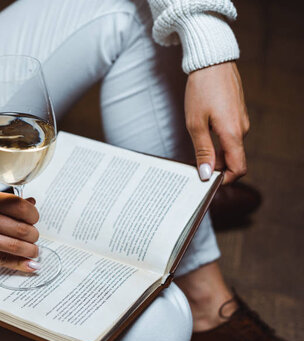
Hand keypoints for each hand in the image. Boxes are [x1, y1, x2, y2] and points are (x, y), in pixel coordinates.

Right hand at [0, 189, 39, 271]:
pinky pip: (2, 261)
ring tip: (32, 251)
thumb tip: (31, 203)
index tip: (33, 219)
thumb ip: (3, 201)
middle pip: (22, 229)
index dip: (33, 215)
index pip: (21, 206)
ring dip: (30, 251)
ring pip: (16, 247)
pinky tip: (29, 266)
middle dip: (33, 235)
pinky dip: (20, 265)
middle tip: (33, 237)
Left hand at [185, 61, 249, 183]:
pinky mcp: (236, 113)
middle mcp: (241, 129)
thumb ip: (202, 150)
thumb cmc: (201, 89)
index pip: (239, 168)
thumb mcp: (195, 123)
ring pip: (230, 147)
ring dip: (215, 154)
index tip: (208, 183)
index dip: (226, 180)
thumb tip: (207, 173)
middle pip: (233, 159)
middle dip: (216, 168)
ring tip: (195, 154)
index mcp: (233, 134)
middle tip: (194, 171)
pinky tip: (201, 137)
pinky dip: (217, 142)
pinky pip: (229, 135)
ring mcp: (241, 120)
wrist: (212, 61)